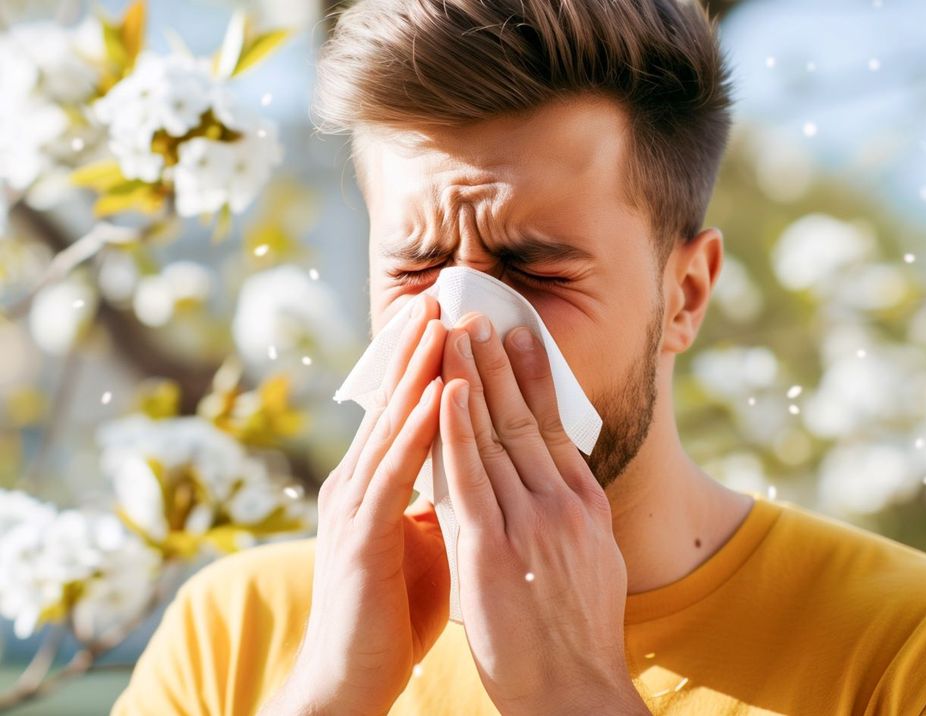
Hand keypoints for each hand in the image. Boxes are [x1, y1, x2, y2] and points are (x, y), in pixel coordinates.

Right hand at [260, 294, 450, 715]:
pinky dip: (414, 432)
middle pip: (391, 403)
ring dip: (415, 372)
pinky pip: (391, 475)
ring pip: (389, 426)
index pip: (403, 410)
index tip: (449, 315)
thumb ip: (442, 496)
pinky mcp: (358, 538)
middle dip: (415, 348)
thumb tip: (476, 464)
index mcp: (377, 482)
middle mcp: (359, 483)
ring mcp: (354, 507)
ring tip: (437, 322)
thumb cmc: (395, 607)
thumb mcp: (427, 537)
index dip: (423, 362)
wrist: (353, 678)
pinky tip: (435, 395)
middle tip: (438, 294)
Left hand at [436, 314, 648, 714]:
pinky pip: (470, 477)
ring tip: (457, 332)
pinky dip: (456, 430)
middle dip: (498, 364)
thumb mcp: (589, 562)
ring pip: (496, 436)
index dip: (534, 379)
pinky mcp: (493, 550)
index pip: (556, 427)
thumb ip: (568, 517)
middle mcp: (562, 505)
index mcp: (584, 507)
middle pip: (526, 419)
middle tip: (481, 315)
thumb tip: (556, 482)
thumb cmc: (576, 636)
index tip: (518, 338)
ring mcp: (530, 524)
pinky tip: (445, 390)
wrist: (575, 693)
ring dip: (473, 379)